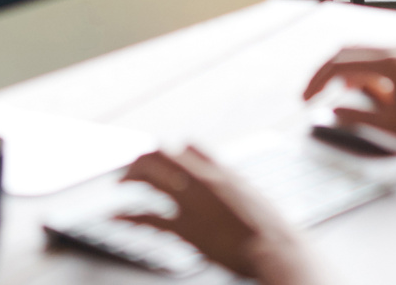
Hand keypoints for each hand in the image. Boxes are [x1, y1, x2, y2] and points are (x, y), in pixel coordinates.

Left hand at [115, 146, 318, 284]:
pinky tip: (117, 218)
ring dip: (130, 178)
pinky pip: (150, 218)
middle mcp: (204, 180)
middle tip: (131, 171)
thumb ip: (236, 184)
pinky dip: (129, 217)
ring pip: (151, 176)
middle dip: (142, 159)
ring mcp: (193, 202)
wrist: (278, 250)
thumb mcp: (255, 195)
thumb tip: (227, 179)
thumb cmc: (271, 229)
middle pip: (163, 153)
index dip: (172, 150)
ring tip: (120, 185)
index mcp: (222, 172)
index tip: (160, 158)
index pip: (189, 145)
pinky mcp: (187, 228)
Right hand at [303, 46, 395, 149]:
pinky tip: (378, 98)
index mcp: (390, 62)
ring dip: (352, 76)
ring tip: (353, 102)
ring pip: (366, 55)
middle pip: (349, 51)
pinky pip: (383, 60)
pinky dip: (371, 76)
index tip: (307, 97)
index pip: (341, 62)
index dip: (318, 80)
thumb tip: (332, 111)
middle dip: (328, 73)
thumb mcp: (392, 125)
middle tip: (315, 93)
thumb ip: (357, 116)